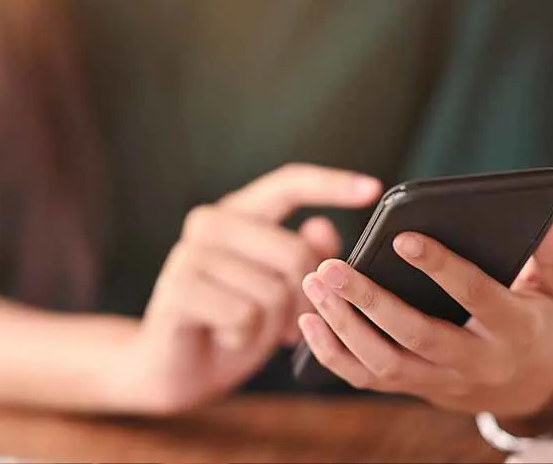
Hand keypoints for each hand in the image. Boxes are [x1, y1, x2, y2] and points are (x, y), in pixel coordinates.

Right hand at [122, 164, 381, 413]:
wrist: (179, 369)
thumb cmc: (235, 324)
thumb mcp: (280, 290)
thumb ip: (303, 256)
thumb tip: (322, 228)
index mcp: (239, 212)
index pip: (289, 183)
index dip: (332, 184)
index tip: (374, 189)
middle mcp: (210, 222)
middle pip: (295, 253)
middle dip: (304, 299)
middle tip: (290, 324)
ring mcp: (189, 252)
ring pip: (273, 291)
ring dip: (272, 324)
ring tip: (249, 329)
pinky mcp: (177, 288)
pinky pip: (245, 316)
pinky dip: (246, 337)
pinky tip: (226, 337)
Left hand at [298, 216, 552, 417]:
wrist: (521, 383)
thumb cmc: (527, 318)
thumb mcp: (550, 289)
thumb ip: (547, 255)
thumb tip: (548, 220)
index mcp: (512, 328)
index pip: (474, 296)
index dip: (441, 267)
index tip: (402, 237)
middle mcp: (475, 362)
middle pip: (417, 336)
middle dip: (370, 300)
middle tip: (332, 267)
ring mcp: (440, 382)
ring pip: (385, 363)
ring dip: (343, 325)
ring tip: (314, 284)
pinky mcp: (412, 390)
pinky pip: (366, 380)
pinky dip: (332, 354)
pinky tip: (308, 321)